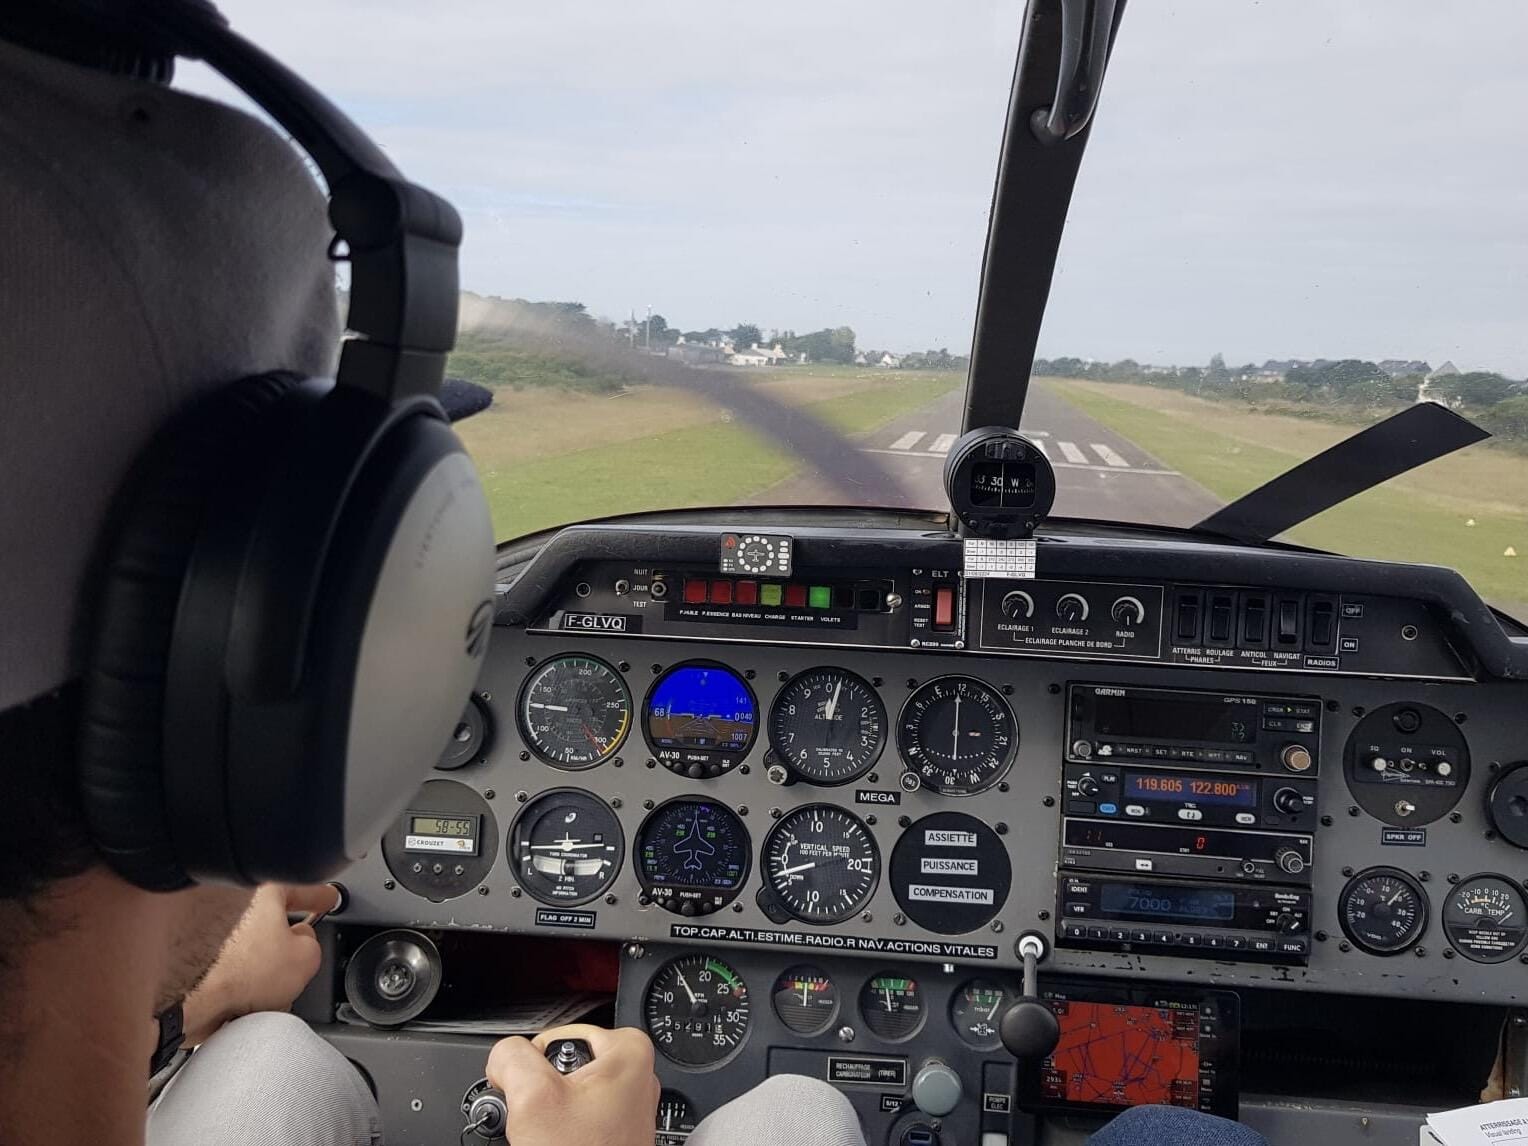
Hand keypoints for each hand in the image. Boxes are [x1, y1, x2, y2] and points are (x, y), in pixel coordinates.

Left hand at [181, 883, 338, 1044]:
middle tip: (293, 970)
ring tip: (258, 998)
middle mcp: (231, 905)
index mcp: (261, 893)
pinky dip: (236, 989)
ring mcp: (210, 934)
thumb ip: (313, 944)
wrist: (186, 1001)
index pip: (302, 887)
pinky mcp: (192, 961)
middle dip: (283, 952)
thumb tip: (301, 946)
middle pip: (273, 928)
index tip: (328, 898)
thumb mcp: (306, 959)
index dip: (321, 895)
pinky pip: (229, 975)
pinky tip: (238, 1004)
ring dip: (259, 977)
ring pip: (251, 956)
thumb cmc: (235, 973)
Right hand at [486, 1024, 658, 1145]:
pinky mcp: (620, 1132)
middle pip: (565, 1064)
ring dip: (552, 1113)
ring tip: (553, 1136)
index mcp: (629, 1051)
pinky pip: (580, 1117)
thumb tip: (504, 1053)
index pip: (558, 1035)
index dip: (533, 1064)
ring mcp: (630, 1107)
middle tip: (543, 1118)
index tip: (532, 1090)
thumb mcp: (532, 1095)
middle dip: (543, 1089)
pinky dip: (564, 1129)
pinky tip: (561, 1144)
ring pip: (569, 1094)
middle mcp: (638, 1076)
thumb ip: (512, 1056)